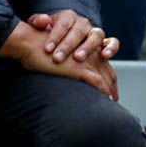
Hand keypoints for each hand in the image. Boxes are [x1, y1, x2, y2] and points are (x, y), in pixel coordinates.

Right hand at [2, 15, 118, 98]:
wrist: (31, 43)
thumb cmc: (39, 51)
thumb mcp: (58, 57)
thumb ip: (67, 63)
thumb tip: (67, 73)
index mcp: (86, 49)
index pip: (103, 65)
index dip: (108, 78)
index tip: (109, 88)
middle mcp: (90, 53)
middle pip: (108, 72)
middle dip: (112, 86)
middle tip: (114, 100)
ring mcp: (87, 60)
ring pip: (105, 77)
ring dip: (110, 91)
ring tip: (112, 102)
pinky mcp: (79, 67)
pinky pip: (97, 81)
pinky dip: (103, 91)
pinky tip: (107, 99)